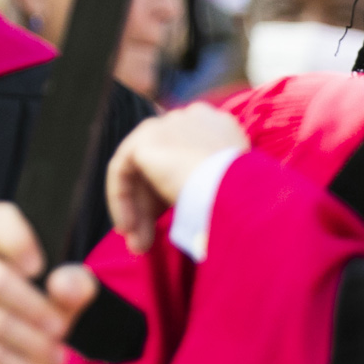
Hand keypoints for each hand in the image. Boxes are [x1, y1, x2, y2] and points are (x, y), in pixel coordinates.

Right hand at [0, 202, 98, 363]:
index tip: (39, 268)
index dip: (15, 239)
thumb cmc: (36, 312)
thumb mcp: (64, 300)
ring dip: (27, 344)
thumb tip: (65, 285)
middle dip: (33, 309)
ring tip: (56, 361)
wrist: (5, 360)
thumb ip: (74, 287)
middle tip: (61, 331)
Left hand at [107, 105, 250, 254]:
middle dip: (150, 208)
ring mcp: (166, 125)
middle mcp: (190, 118)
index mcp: (216, 126)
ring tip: (139, 245)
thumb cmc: (242, 199)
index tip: (169, 224)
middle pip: (159, 165)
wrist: (234, 190)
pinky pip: (122, 171)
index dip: (171, 194)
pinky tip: (129, 227)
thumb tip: (182, 201)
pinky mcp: (144, 139)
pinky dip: (121, 201)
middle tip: (146, 244)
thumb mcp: (228, 187)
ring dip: (137, 210)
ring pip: (140, 171)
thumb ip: (203, 184)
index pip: (184, 157)